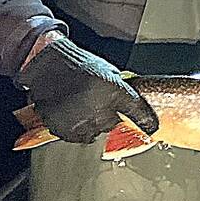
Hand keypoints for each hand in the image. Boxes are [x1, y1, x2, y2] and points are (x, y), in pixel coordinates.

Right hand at [17, 35, 158, 142]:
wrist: (48, 65)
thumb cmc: (79, 65)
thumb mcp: (109, 72)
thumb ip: (120, 90)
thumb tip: (129, 104)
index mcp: (114, 91)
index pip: (137, 111)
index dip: (146, 121)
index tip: (151, 127)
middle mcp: (99, 109)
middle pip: (114, 125)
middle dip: (110, 118)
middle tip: (98, 105)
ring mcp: (80, 121)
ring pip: (95, 133)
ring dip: (93, 124)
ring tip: (82, 107)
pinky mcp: (62, 128)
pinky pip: (76, 136)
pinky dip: (76, 128)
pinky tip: (71, 113)